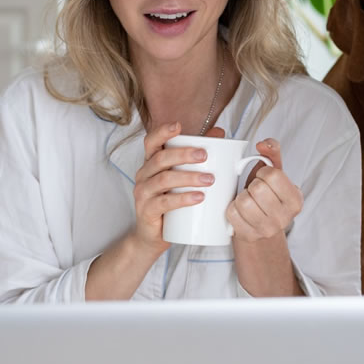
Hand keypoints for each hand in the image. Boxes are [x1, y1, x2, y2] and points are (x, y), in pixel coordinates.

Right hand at [129, 122, 220, 253]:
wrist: (153, 236)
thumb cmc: (170, 203)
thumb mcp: (182, 178)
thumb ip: (197, 155)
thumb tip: (219, 133)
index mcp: (151, 164)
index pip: (151, 142)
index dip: (162, 132)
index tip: (178, 126)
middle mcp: (143, 175)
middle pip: (160, 159)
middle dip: (183, 154)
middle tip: (205, 155)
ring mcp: (143, 194)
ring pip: (163, 180)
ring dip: (188, 177)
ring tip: (209, 179)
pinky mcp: (147, 212)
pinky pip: (163, 203)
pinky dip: (182, 199)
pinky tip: (198, 197)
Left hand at [226, 138, 302, 242]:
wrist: (261, 223)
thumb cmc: (268, 193)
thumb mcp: (275, 171)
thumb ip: (272, 150)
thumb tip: (262, 144)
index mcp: (295, 200)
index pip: (273, 175)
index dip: (264, 172)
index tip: (264, 179)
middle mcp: (285, 218)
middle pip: (257, 189)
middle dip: (252, 185)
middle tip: (255, 190)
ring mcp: (267, 230)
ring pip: (243, 202)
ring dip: (241, 196)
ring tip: (248, 199)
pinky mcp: (249, 236)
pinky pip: (232, 214)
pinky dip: (232, 208)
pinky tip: (240, 210)